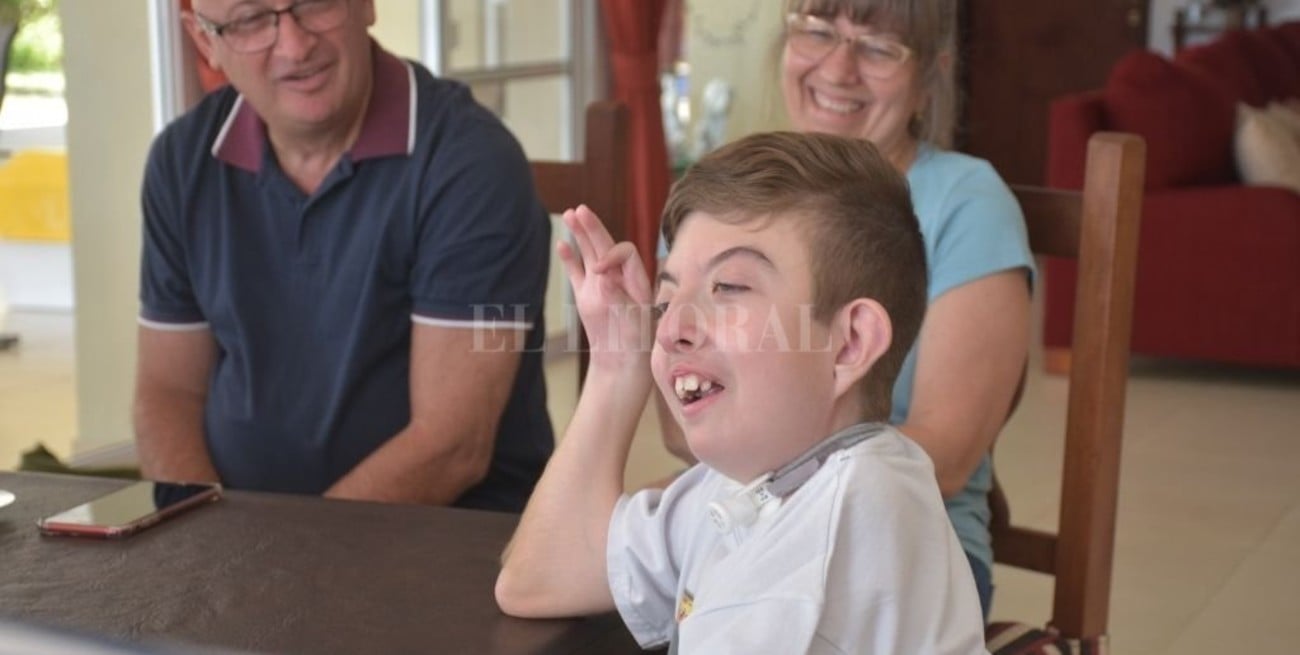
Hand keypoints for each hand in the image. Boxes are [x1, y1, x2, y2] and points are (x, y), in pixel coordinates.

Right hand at [556, 205, 653, 365]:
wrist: (622, 361)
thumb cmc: (635, 342)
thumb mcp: (631, 319)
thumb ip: (616, 296)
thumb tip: (601, 276)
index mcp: (636, 279)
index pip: (625, 253)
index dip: (611, 255)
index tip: (598, 270)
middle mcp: (619, 277)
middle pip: (606, 245)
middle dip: (593, 228)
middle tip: (580, 210)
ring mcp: (600, 285)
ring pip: (589, 253)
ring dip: (580, 234)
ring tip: (569, 214)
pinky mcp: (586, 295)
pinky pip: (576, 272)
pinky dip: (569, 258)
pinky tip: (561, 243)